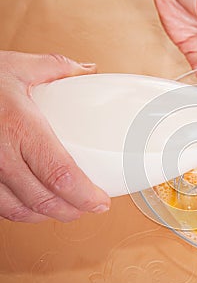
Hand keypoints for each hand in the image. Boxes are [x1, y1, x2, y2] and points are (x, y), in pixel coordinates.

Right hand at [0, 51, 110, 222]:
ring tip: (69, 208)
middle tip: (90, 207)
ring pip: (20, 210)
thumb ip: (55, 68)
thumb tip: (87, 71)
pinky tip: (37, 204)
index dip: (85, 195)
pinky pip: (0, 207)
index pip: (60, 174)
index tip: (101, 201)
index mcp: (20, 127)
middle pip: (43, 200)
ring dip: (49, 215)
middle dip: (73, 210)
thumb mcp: (16, 67)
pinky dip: (23, 211)